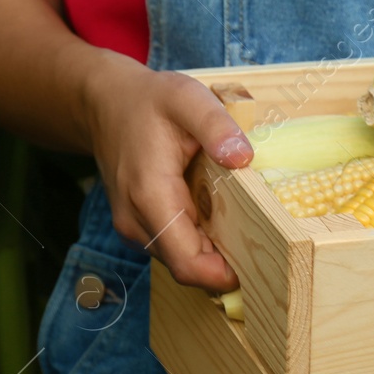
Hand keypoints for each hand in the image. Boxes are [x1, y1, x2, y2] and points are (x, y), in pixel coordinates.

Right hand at [81, 58, 253, 291]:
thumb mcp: (187, 99)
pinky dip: (200, 243)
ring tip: (249, 229)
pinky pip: (174, 247)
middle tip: (268, 248)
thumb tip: (243, 158)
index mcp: (151, 196)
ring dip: (214, 254)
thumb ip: (216, 126)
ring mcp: (135, 226)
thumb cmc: (149, 101)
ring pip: (181, 261)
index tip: (259, 265)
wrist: (105, 104)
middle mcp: (137, 221)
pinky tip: (223, 219)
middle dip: (226, 266)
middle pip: (187, 268)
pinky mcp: (139, 225)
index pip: (187, 263)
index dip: (222, 275)